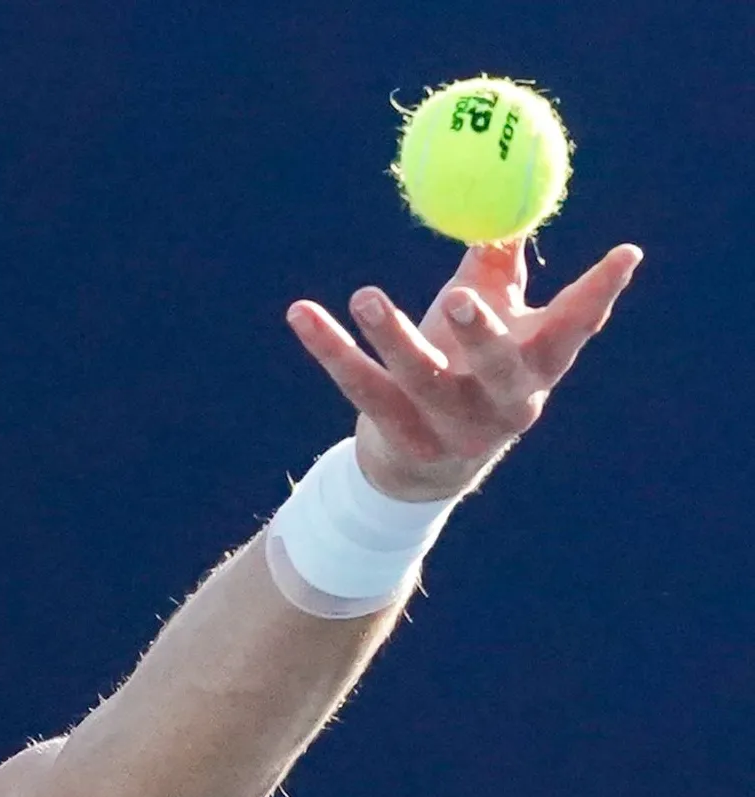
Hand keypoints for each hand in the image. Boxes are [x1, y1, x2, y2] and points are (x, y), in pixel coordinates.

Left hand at [286, 239, 641, 501]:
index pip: (575, 330)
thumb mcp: (493, 322)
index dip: (601, 294)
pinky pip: (360, 387)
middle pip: (500, 368)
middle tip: (461, 296)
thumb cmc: (465, 370)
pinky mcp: (399, 439)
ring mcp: (451, 429)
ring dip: (392, 335)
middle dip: (482, 333)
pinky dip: (329, 348)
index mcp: (535, 370)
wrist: (422, 468)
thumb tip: (507, 198)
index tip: (624, 254)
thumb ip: (500, 269)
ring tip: (365, 295)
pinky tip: (301, 312)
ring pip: (420, 380)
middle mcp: (502, 404)